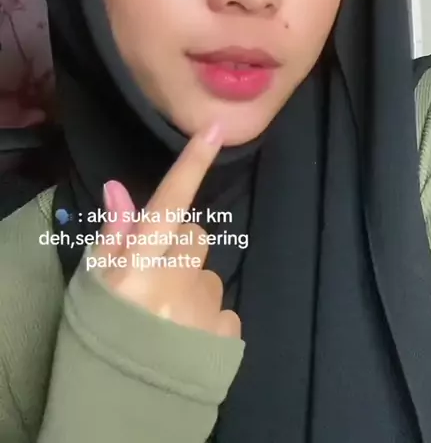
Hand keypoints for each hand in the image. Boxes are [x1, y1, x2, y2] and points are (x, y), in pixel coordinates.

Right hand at [92, 124, 240, 338]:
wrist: (120, 413)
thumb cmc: (96, 341)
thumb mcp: (92, 287)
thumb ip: (112, 237)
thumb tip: (121, 191)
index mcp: (137, 264)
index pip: (169, 202)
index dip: (192, 164)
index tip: (217, 129)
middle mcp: (174, 280)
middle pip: (195, 237)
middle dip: (180, 249)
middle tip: (154, 280)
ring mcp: (204, 309)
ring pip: (209, 274)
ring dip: (191, 287)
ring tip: (166, 321)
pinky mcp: (225, 336)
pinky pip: (223, 309)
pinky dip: (207, 319)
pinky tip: (185, 341)